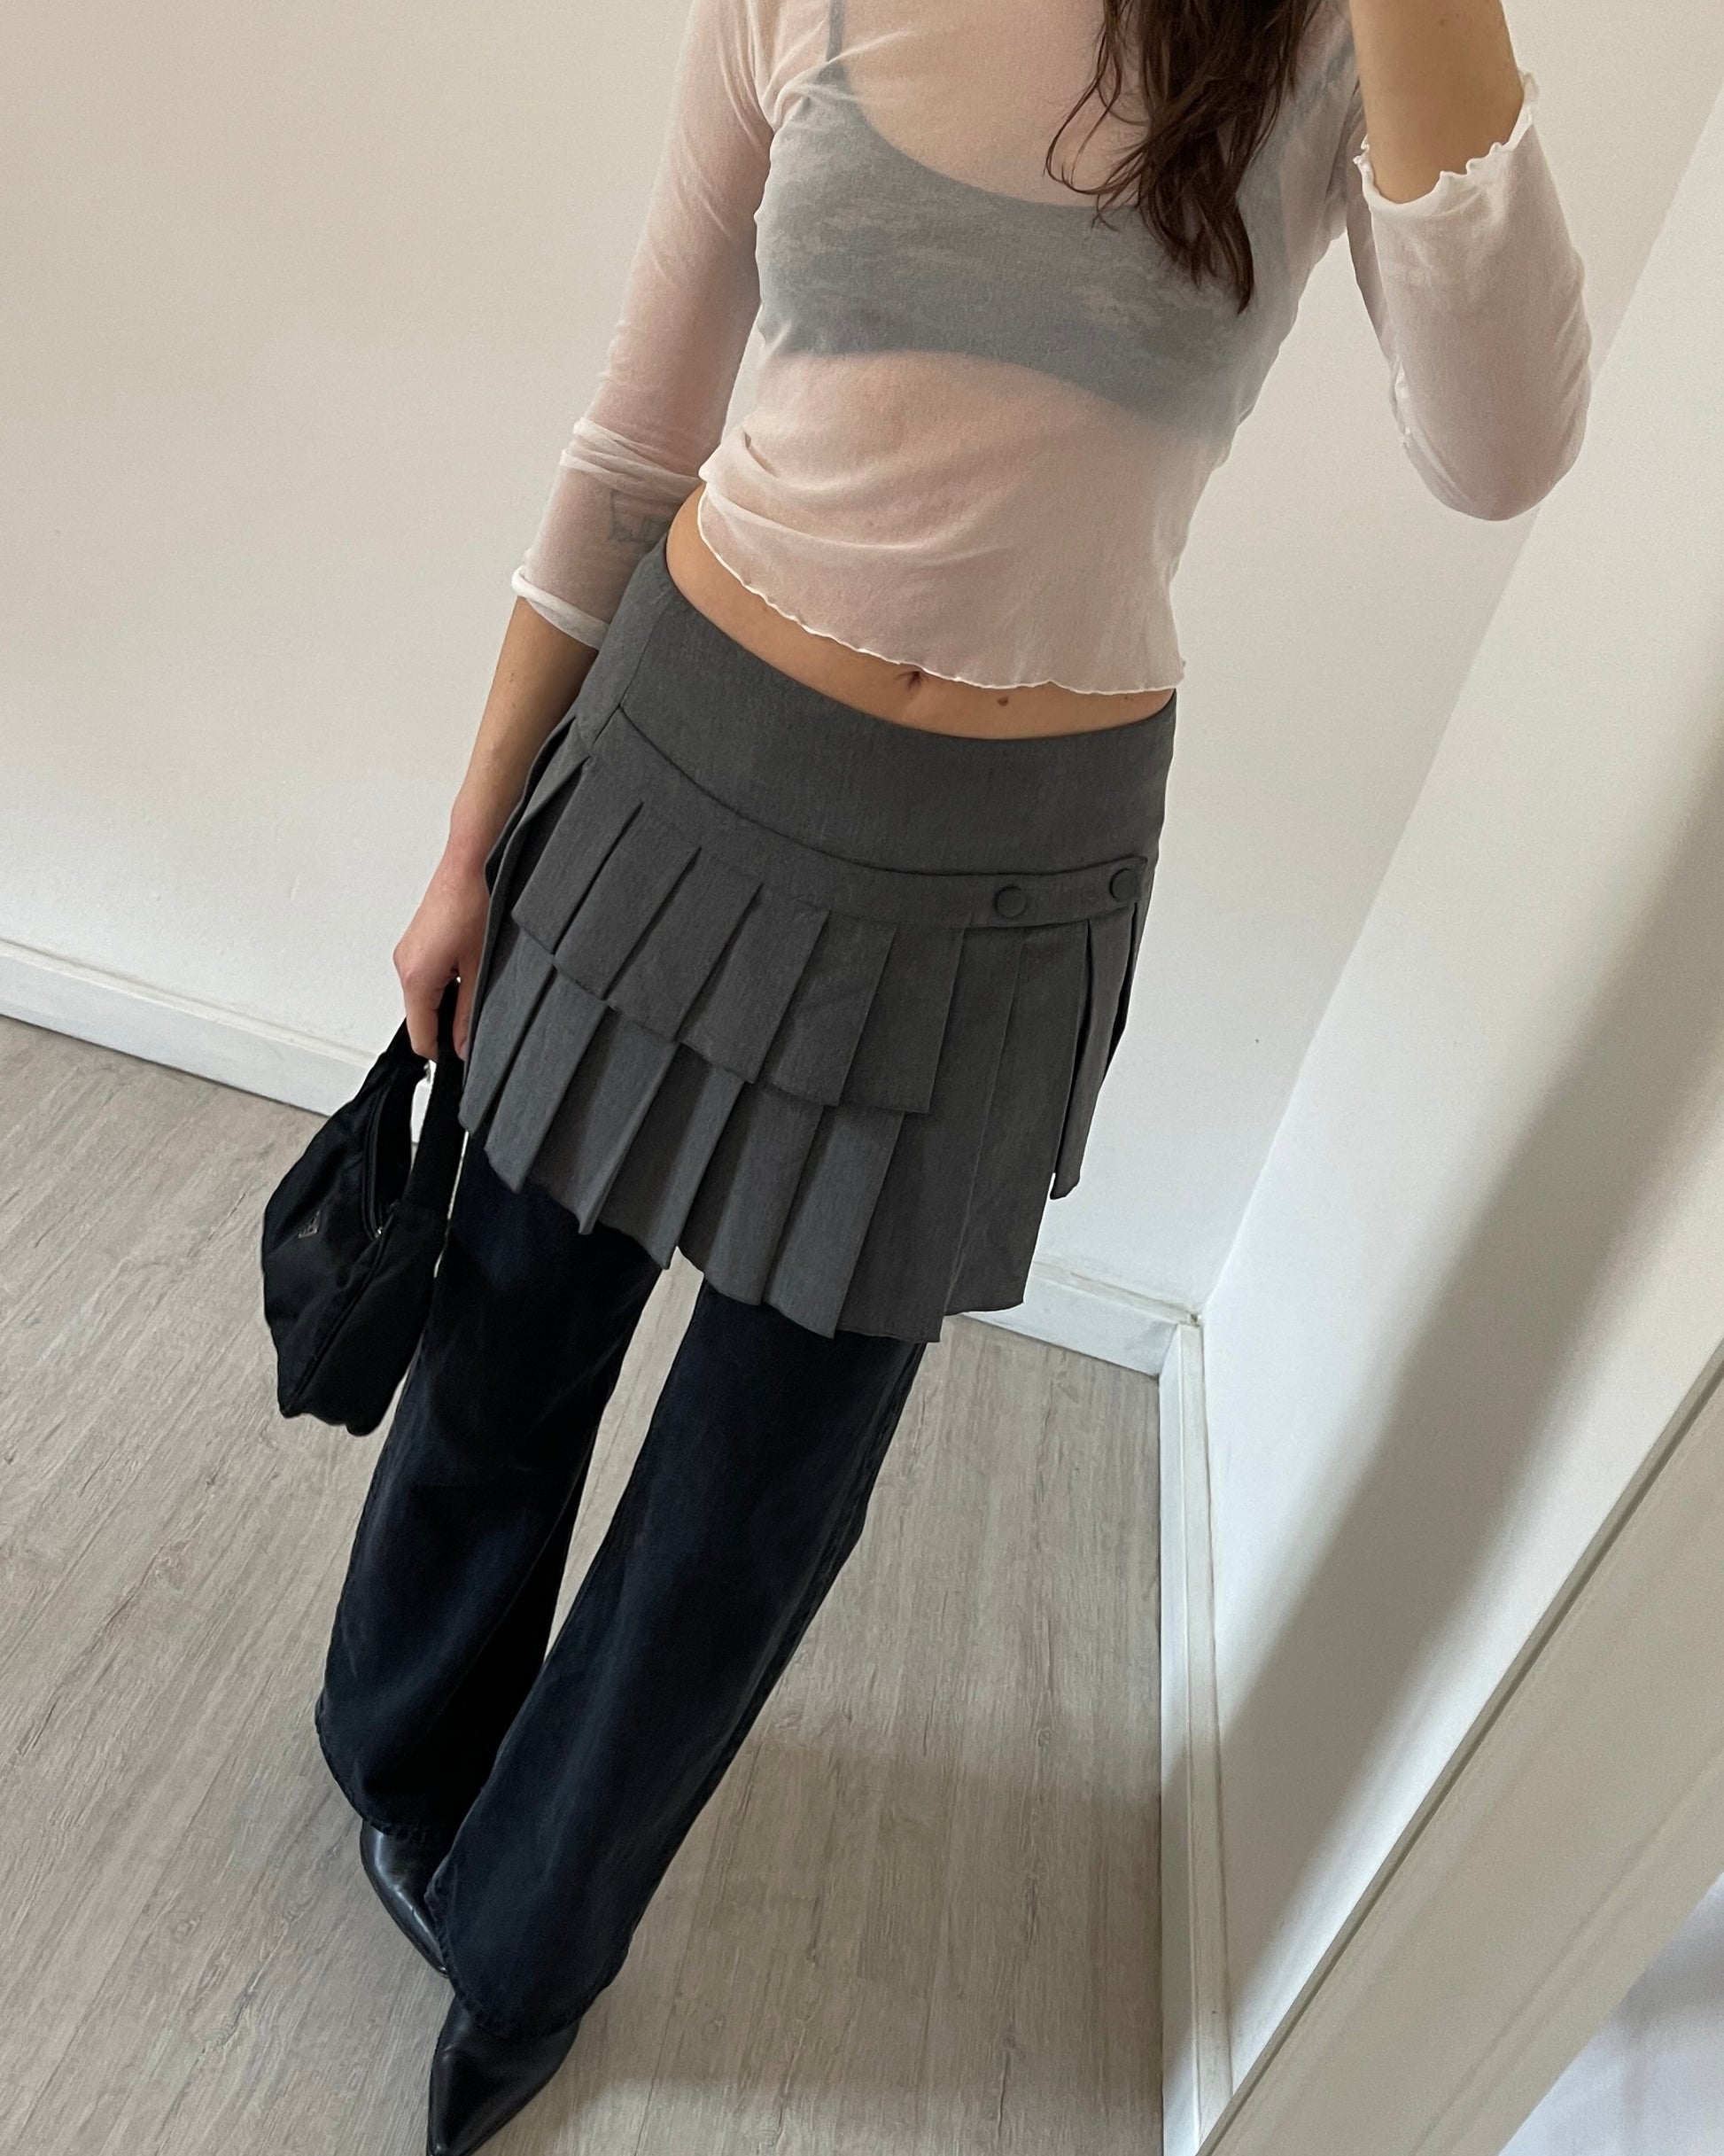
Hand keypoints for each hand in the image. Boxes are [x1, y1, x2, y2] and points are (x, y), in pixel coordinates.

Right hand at [393, 844, 492, 1062]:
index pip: (420, 1037)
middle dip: (447, 1025)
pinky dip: (444, 981)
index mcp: (416, 977)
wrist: (470, 862)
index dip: (443, 1054)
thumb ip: (470, 1014)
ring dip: (448, 1000)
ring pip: (424, 996)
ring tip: (478, 983)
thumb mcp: (480, 968)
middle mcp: (404, 965)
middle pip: (421, 1017)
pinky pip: (426, 975)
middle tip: (479, 1019)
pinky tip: (469, 967)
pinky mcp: (416, 942)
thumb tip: (464, 1045)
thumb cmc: (475, 902)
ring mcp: (408, 952)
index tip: (463, 1058)